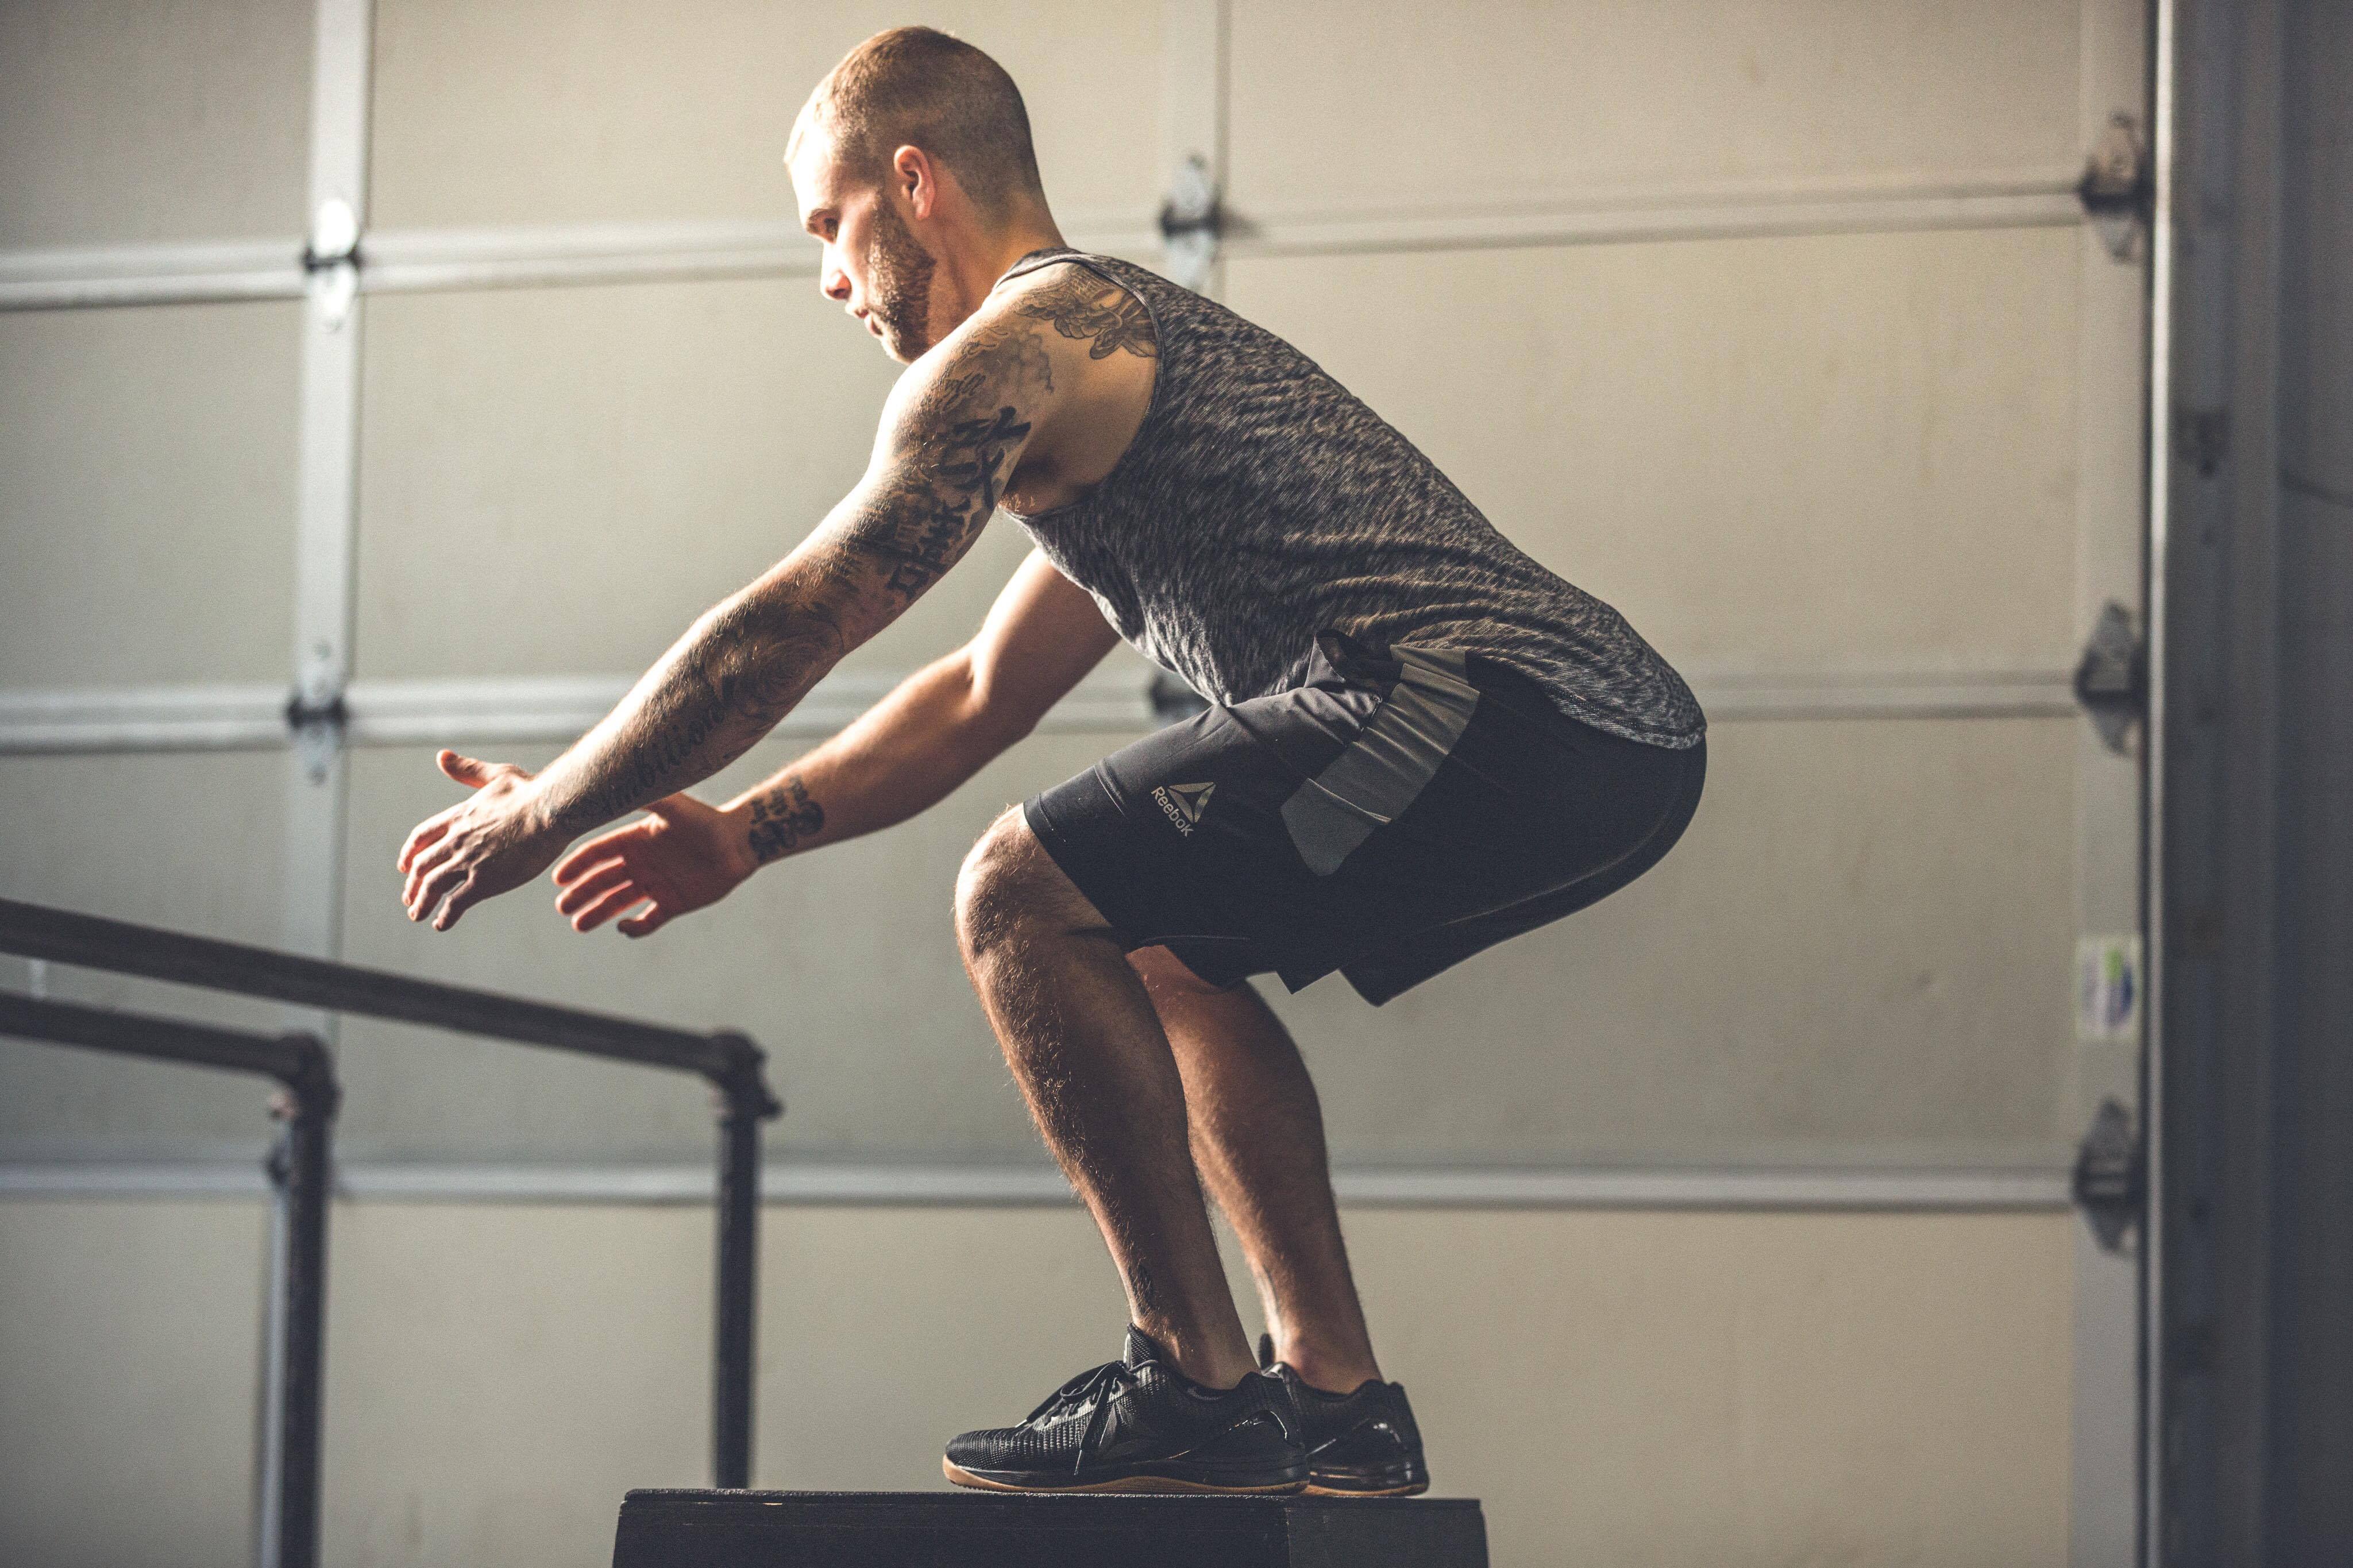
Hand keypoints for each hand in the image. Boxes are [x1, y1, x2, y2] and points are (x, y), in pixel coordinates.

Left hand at [397, 751, 567, 931]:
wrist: (549, 810)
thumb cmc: (530, 792)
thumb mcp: (496, 774)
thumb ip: (467, 770)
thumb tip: (441, 757)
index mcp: (459, 817)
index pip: (423, 836)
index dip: (411, 852)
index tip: (405, 865)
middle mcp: (456, 840)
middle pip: (422, 865)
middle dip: (413, 884)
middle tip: (410, 898)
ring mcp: (468, 862)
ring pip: (432, 886)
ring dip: (421, 903)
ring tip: (417, 915)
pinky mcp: (484, 881)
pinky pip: (455, 904)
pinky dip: (444, 916)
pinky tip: (441, 924)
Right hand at [548, 792, 754, 938]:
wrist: (740, 844)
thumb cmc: (707, 822)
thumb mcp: (675, 806)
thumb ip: (648, 797)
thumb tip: (615, 783)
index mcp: (635, 840)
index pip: (597, 853)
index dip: (577, 865)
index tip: (559, 878)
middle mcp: (641, 863)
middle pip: (601, 880)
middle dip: (580, 893)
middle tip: (562, 906)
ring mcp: (655, 884)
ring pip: (618, 903)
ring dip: (597, 913)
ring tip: (578, 925)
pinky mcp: (672, 904)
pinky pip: (647, 921)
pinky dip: (634, 928)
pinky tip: (621, 927)